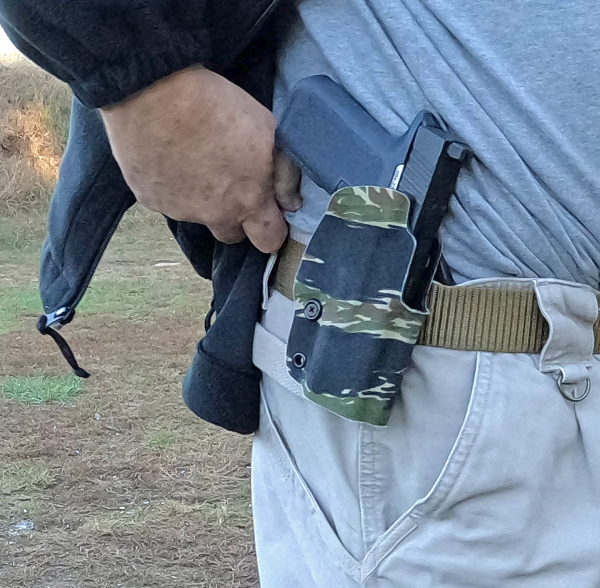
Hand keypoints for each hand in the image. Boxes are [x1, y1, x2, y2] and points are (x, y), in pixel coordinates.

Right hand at [100, 66, 300, 252]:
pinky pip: (167, 202)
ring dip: (201, 200)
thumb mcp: (267, 129)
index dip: (272, 229)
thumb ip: (284, 173)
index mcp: (248, 200)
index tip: (269, 214)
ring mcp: (179, 211)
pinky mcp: (150, 200)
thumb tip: (290, 203)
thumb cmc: (217, 105)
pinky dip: (172, 187)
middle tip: (231, 185)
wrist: (155, 92)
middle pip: (232, 235)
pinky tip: (171, 158)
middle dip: (236, 218)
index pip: (269, 241)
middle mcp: (214, 214)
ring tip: (195, 161)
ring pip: (198, 216)